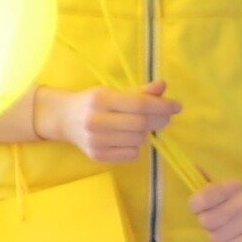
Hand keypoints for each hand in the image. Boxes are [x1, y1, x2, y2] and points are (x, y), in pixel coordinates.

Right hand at [33, 82, 176, 163]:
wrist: (65, 118)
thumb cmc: (94, 102)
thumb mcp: (114, 91)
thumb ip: (140, 91)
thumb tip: (163, 86)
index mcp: (101, 98)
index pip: (139, 104)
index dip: (162, 106)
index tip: (177, 106)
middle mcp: (95, 119)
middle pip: (140, 124)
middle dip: (159, 120)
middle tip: (165, 117)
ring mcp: (95, 140)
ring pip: (137, 140)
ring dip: (145, 133)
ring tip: (138, 126)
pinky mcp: (96, 155)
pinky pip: (130, 154)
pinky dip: (136, 147)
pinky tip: (127, 138)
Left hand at [188, 160, 241, 241]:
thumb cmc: (240, 203)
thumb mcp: (226, 189)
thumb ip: (207, 182)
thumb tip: (195, 167)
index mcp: (235, 186)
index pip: (201, 199)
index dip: (195, 206)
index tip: (200, 208)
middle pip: (206, 221)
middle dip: (207, 224)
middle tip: (215, 222)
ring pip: (216, 237)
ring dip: (218, 236)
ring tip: (227, 231)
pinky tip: (238, 239)